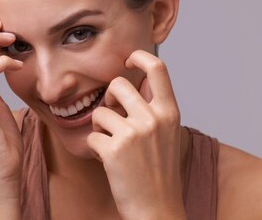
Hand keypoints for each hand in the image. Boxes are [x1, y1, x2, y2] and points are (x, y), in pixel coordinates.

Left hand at [87, 50, 185, 219]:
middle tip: (112, 114)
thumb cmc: (159, 172)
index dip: (140, 57)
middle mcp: (154, 118)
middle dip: (109, 97)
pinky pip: (92, 136)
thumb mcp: (168, 133)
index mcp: (170, 112)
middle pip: (118, 84)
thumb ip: (155, 107)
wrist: (157, 209)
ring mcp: (134, 133)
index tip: (129, 60)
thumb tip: (137, 81)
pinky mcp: (114, 150)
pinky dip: (95, 149)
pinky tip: (109, 162)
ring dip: (100, 127)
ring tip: (112, 144)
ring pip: (100, 111)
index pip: (157, 67)